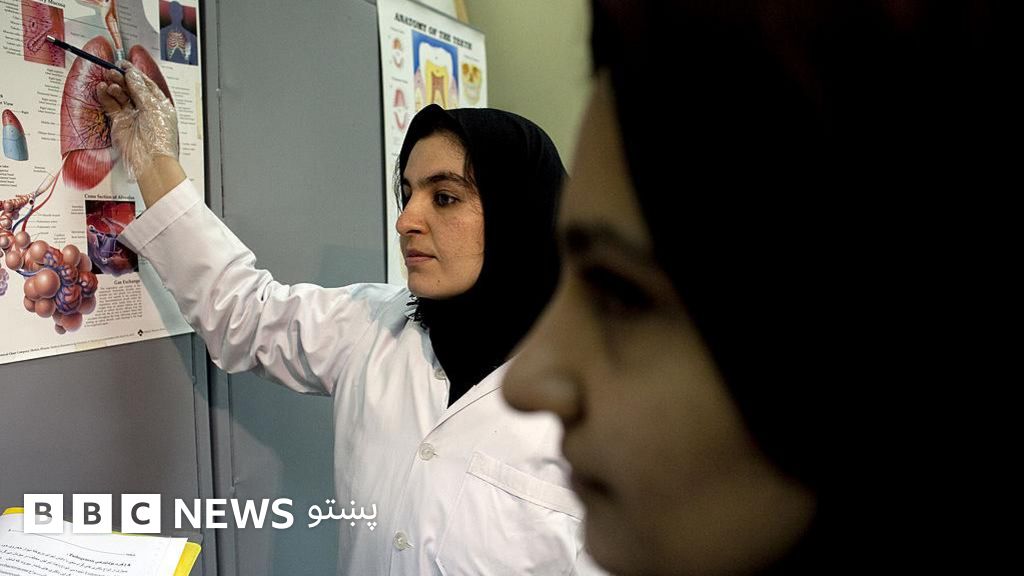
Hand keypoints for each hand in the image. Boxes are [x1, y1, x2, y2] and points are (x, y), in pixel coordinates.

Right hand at [96, 62, 177, 180]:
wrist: (150, 160)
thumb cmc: (159, 138)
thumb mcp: (153, 108)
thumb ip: (140, 90)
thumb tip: (131, 74)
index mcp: (159, 105)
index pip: (146, 84)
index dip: (135, 74)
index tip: (124, 65)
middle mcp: (146, 109)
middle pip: (131, 88)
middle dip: (122, 78)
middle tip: (113, 71)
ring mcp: (132, 115)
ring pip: (120, 96)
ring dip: (114, 86)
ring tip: (109, 81)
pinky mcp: (120, 123)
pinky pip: (111, 105)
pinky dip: (106, 96)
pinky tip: (102, 89)